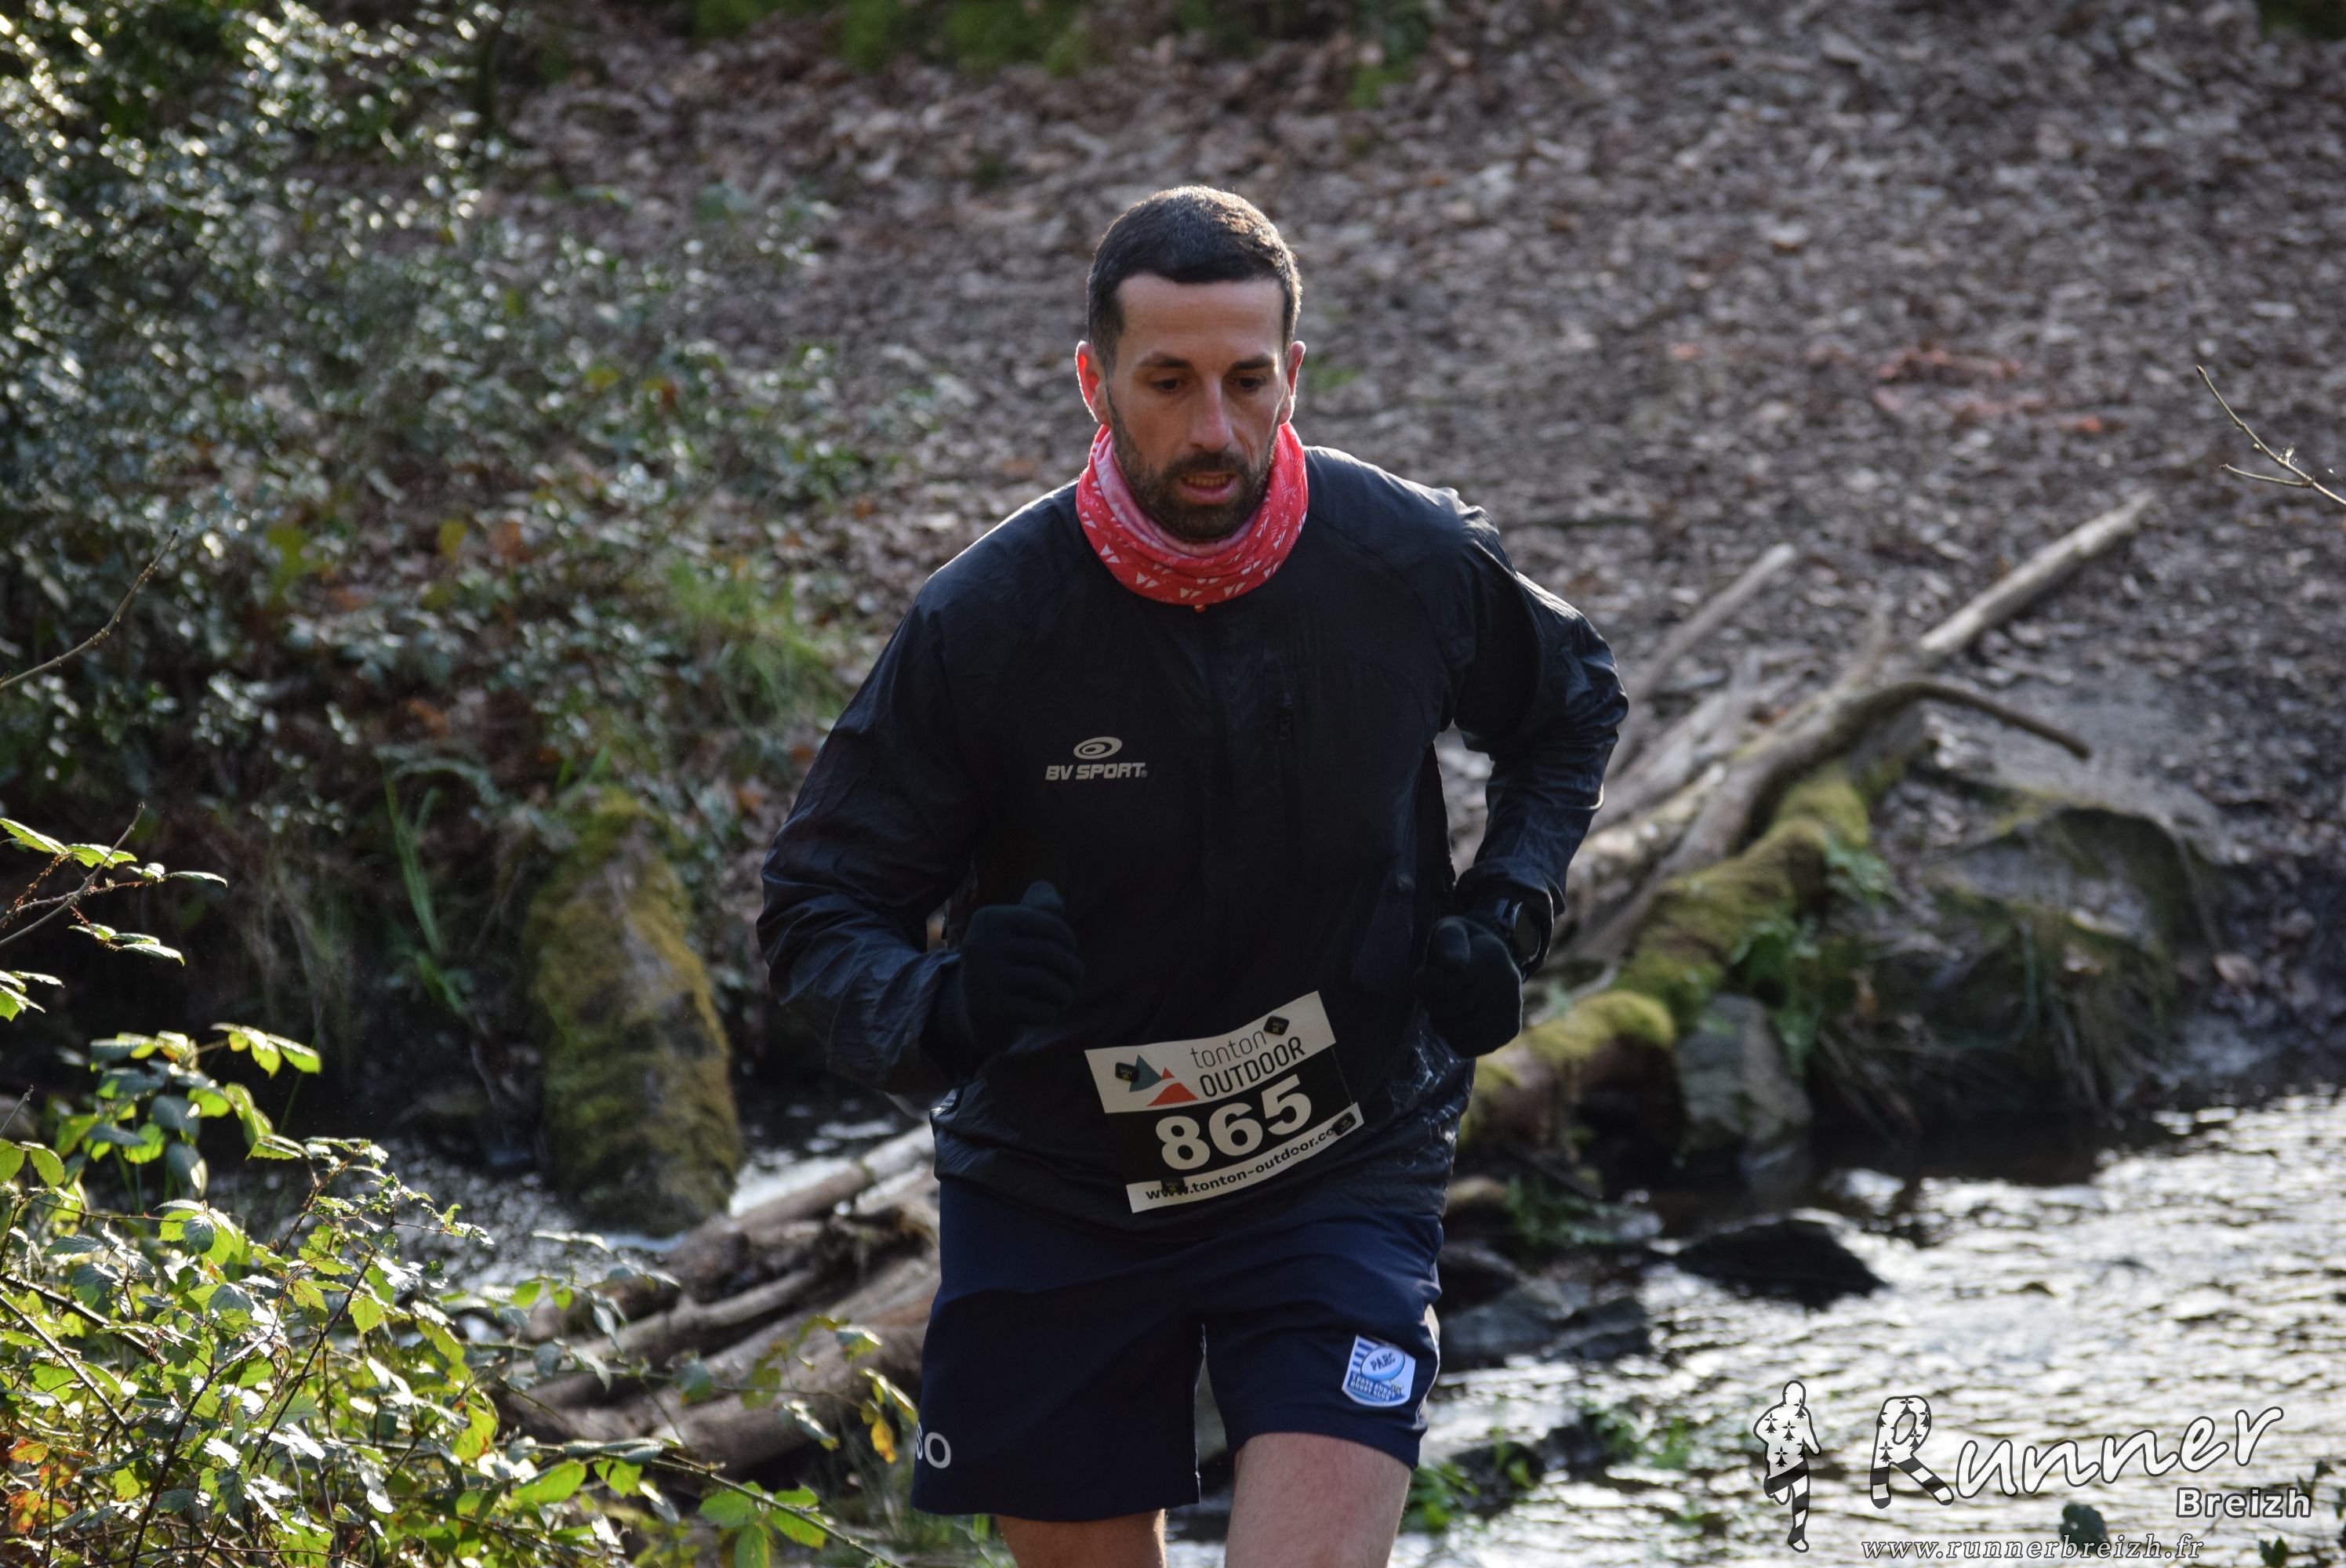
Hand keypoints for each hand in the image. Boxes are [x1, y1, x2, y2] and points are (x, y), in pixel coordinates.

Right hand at [927, 881, 1083, 1075]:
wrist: (980, 1013)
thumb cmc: (1010, 962)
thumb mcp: (1021, 929)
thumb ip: (1040, 906)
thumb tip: (1052, 900)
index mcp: (988, 918)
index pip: (1047, 922)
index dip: (1068, 939)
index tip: (1070, 952)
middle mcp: (978, 945)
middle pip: (1048, 953)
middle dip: (1072, 969)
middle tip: (1074, 979)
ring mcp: (978, 978)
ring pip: (1045, 982)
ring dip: (1064, 993)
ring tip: (1065, 996)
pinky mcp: (985, 1010)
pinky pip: (1036, 1010)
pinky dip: (1049, 1013)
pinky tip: (1047, 1012)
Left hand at [1413, 913, 1524, 1057]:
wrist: (1495, 962)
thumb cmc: (1461, 947)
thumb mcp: (1451, 931)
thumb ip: (1447, 942)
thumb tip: (1453, 964)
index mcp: (1489, 955)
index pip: (1441, 984)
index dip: (1423, 982)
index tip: (1421, 975)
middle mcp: (1506, 984)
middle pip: (1443, 1009)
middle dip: (1430, 1001)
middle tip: (1435, 990)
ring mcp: (1510, 1010)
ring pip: (1452, 1032)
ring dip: (1440, 1021)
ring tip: (1448, 1004)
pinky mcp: (1508, 1031)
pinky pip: (1464, 1048)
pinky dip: (1454, 1038)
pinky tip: (1460, 1020)